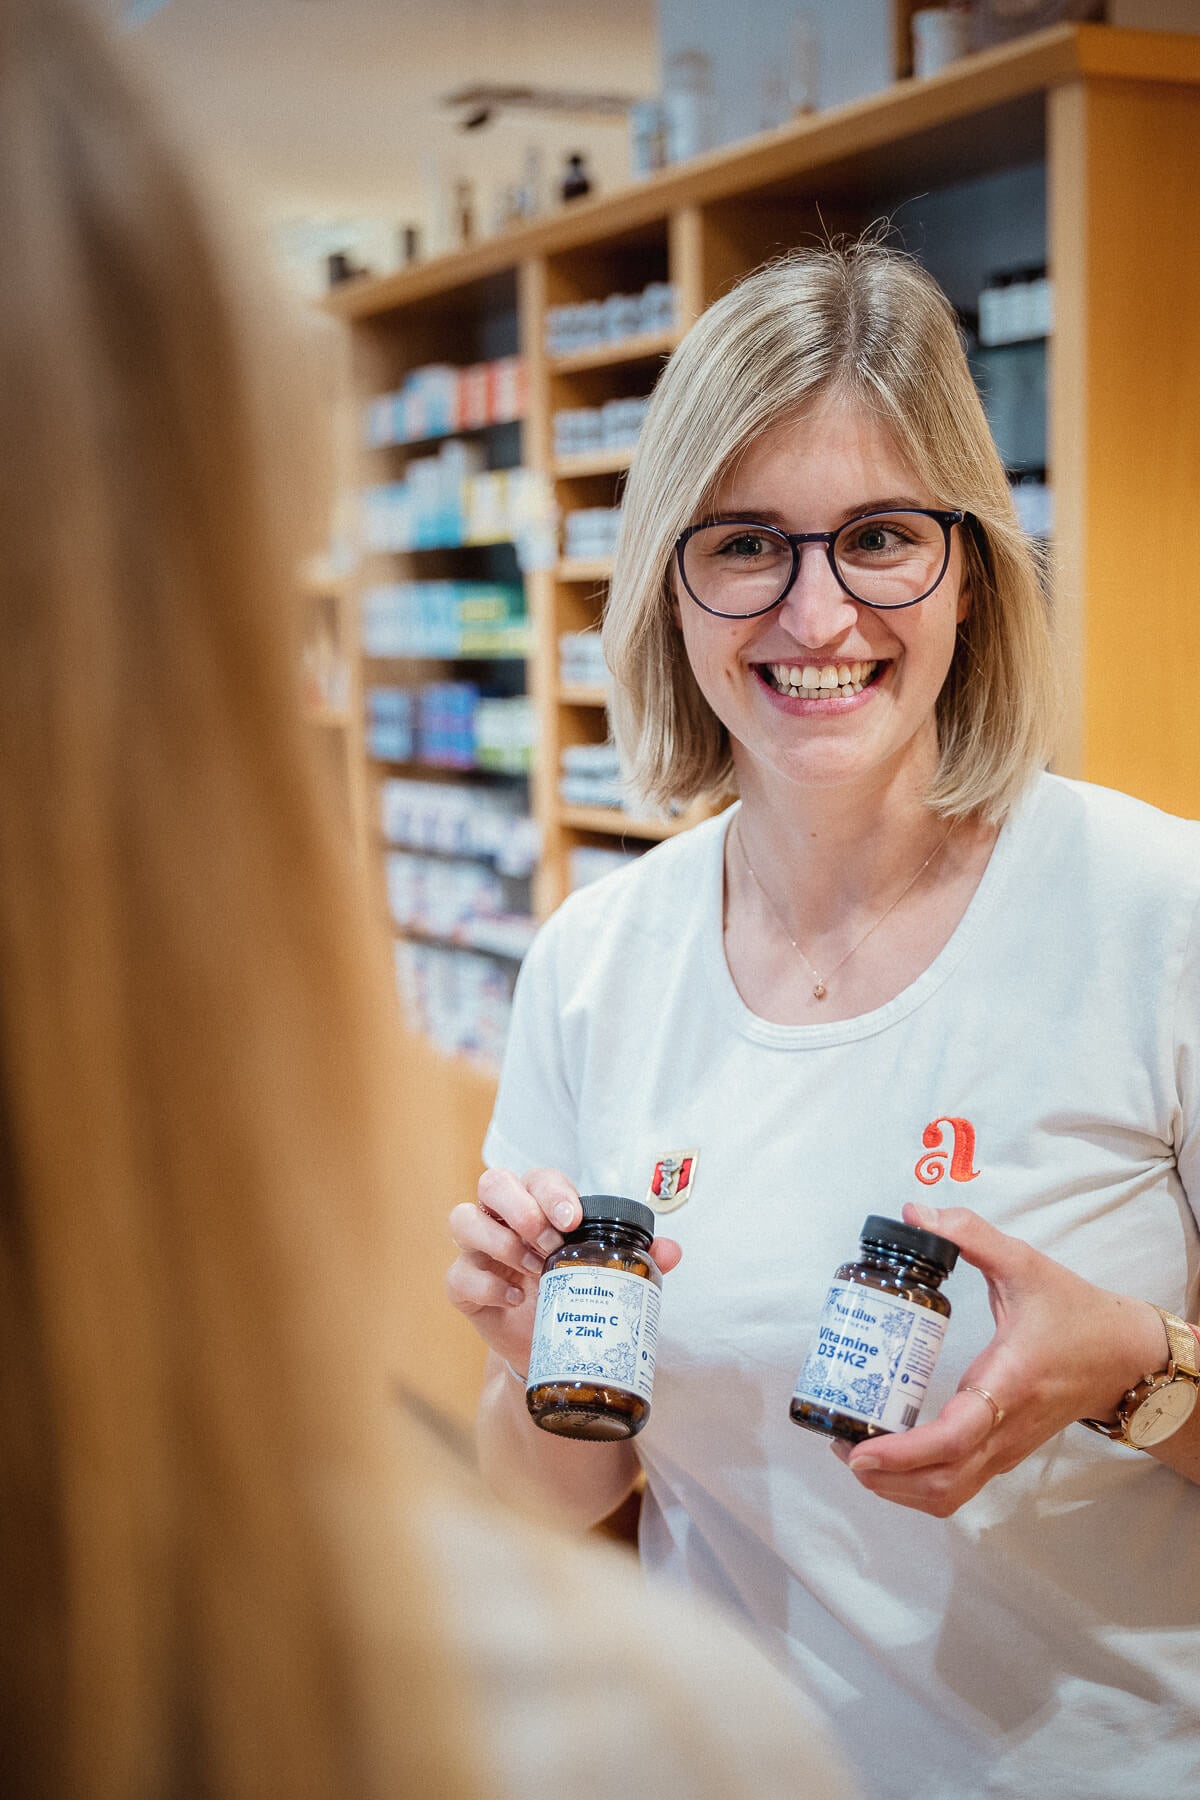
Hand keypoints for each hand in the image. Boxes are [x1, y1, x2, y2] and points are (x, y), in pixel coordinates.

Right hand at [447, 1167, 681, 1374]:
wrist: (549, 1344)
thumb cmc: (574, 1292)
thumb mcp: (606, 1273)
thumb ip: (638, 1259)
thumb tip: (672, 1251)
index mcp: (537, 1204)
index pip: (537, 1177)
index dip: (552, 1192)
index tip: (572, 1218)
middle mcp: (501, 1218)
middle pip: (492, 1182)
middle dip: (521, 1208)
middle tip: (549, 1242)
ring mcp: (477, 1250)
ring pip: (463, 1219)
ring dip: (500, 1240)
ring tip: (535, 1269)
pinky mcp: (463, 1286)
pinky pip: (457, 1274)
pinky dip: (487, 1283)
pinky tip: (516, 1297)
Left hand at [834, 1201, 1165, 1516]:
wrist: (1124, 1357)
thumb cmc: (1075, 1314)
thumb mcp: (1025, 1264)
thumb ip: (970, 1235)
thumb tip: (915, 1213)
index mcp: (1009, 1385)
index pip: (954, 1439)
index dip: (903, 1453)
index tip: (860, 1450)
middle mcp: (1006, 1429)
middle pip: (942, 1485)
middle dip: (885, 1479)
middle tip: (840, 1445)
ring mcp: (1007, 1449)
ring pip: (948, 1495)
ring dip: (897, 1488)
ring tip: (855, 1452)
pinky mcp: (1005, 1453)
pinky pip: (956, 1485)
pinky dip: (917, 1482)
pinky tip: (888, 1453)